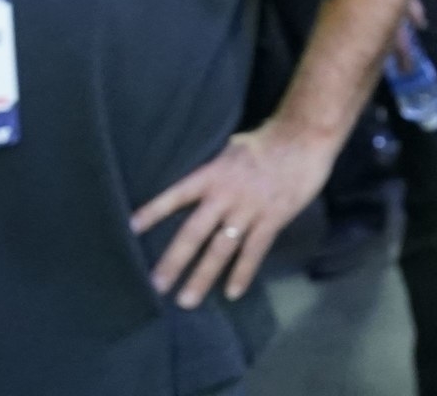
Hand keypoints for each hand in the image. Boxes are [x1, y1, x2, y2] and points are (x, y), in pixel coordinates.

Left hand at [130, 122, 338, 308]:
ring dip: (202, 276)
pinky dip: (242, 272)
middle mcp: (226, 194)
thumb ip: (217, 170)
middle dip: (174, 260)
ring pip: (220, 248)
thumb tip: (203, 185)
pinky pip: (254, 250)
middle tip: (156, 286)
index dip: (154, 211)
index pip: (177, 195)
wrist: (305, 136)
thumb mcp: (234, 148)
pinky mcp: (273, 218)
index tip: (131, 229)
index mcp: (213, 174)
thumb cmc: (269, 139)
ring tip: (186, 301)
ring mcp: (249, 208)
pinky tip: (232, 293)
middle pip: (194, 232)